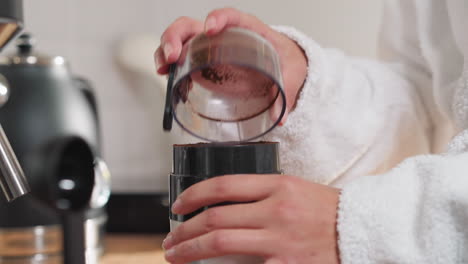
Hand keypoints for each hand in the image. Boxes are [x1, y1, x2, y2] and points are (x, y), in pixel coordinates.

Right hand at [154, 8, 307, 122]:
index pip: (229, 15)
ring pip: (180, 38)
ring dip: (166, 49)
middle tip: (174, 55)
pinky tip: (165, 75)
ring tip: (163, 67)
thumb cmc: (282, 58)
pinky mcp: (200, 62)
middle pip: (193, 25)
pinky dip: (168, 64)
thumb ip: (286, 91)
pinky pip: (180, 58)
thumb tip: (280, 116)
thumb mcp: (290, 71)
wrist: (279, 62)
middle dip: (177, 36)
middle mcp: (221, 34)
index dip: (218, 19)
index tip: (210, 29)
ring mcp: (207, 47)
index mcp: (245, 28)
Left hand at [163, 174, 340, 263]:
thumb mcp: (295, 189)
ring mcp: (280, 240)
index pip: (223, 185)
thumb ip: (261, 194)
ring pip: (220, 241)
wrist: (364, 232)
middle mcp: (276, 210)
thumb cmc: (328, 211)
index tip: (179, 204)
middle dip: (184, 228)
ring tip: (176, 254)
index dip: (193, 194)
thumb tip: (224, 204)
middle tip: (171, 236)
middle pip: (215, 217)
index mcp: (278, 186)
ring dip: (191, 248)